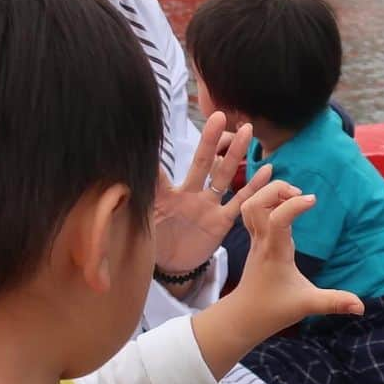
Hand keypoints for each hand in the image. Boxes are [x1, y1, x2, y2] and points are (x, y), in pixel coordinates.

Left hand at [153, 111, 271, 275]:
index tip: (167, 130)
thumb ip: (138, 201)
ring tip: (247, 130)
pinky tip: (266, 169)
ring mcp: (208, 206)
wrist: (172, 267)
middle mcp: (190, 194)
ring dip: (235, 154)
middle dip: (211, 140)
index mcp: (168, 194)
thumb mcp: (144, 222)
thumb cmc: (155, 241)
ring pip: (224, 176)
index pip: (166, 169)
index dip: (163, 153)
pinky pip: (239, 202)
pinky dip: (253, 187)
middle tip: (220, 116)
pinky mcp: (221, 222)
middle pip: (202, 163)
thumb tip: (117, 179)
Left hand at [189, 181, 363, 380]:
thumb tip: (361, 307)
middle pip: (255, 203)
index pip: (277, 219)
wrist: (244, 317)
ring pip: (250, 203)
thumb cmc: (274, 310)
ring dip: (269, 192)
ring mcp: (255, 237)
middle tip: (299, 195)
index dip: (294, 205)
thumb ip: (334, 302)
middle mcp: (261, 240)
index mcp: (275, 252)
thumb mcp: (307, 305)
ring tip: (292, 197)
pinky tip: (283, 203)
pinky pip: (252, 209)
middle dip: (277, 190)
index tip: (313, 200)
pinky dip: (265, 198)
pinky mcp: (254, 237)